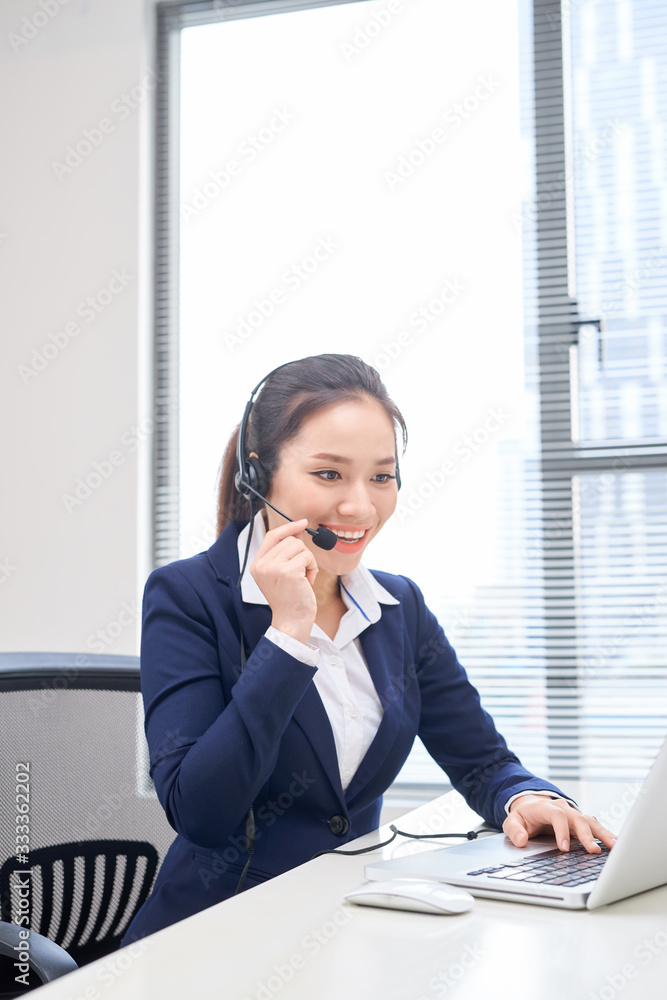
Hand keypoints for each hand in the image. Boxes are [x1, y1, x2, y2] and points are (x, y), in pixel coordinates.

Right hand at [249, 518, 317, 644]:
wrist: (292, 620)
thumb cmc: (290, 598)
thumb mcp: (281, 573)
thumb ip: (285, 552)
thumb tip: (298, 530)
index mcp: (257, 565)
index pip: (272, 536)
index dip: (288, 528)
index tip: (302, 523)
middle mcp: (262, 565)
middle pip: (289, 540)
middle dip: (302, 553)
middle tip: (302, 572)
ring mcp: (274, 567)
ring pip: (300, 546)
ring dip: (308, 560)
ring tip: (304, 578)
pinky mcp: (288, 571)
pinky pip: (307, 556)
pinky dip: (312, 567)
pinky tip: (307, 582)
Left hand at [502, 795, 616, 853]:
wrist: (532, 805)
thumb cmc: (524, 816)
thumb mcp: (512, 821)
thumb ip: (514, 830)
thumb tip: (521, 840)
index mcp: (546, 807)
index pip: (557, 816)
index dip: (561, 831)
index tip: (563, 848)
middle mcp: (563, 809)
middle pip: (578, 819)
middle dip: (586, 835)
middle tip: (593, 851)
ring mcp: (574, 815)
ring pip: (590, 822)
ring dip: (602, 834)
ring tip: (614, 846)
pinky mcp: (581, 823)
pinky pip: (595, 827)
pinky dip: (605, 834)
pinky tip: (616, 844)